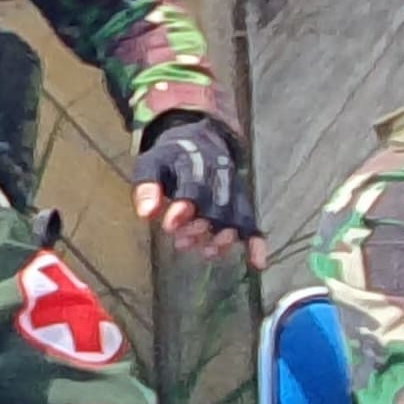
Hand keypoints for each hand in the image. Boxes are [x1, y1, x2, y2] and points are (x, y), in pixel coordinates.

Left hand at [133, 114, 269, 271]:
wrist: (201, 140)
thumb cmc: (172, 158)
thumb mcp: (152, 164)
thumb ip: (147, 186)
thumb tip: (146, 213)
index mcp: (195, 165)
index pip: (193, 187)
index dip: (183, 208)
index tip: (170, 225)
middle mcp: (219, 179)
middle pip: (216, 207)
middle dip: (200, 227)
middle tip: (181, 241)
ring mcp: (233, 192)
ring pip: (235, 218)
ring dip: (222, 239)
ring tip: (206, 252)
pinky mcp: (242, 204)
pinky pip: (253, 225)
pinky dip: (256, 244)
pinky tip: (257, 263)